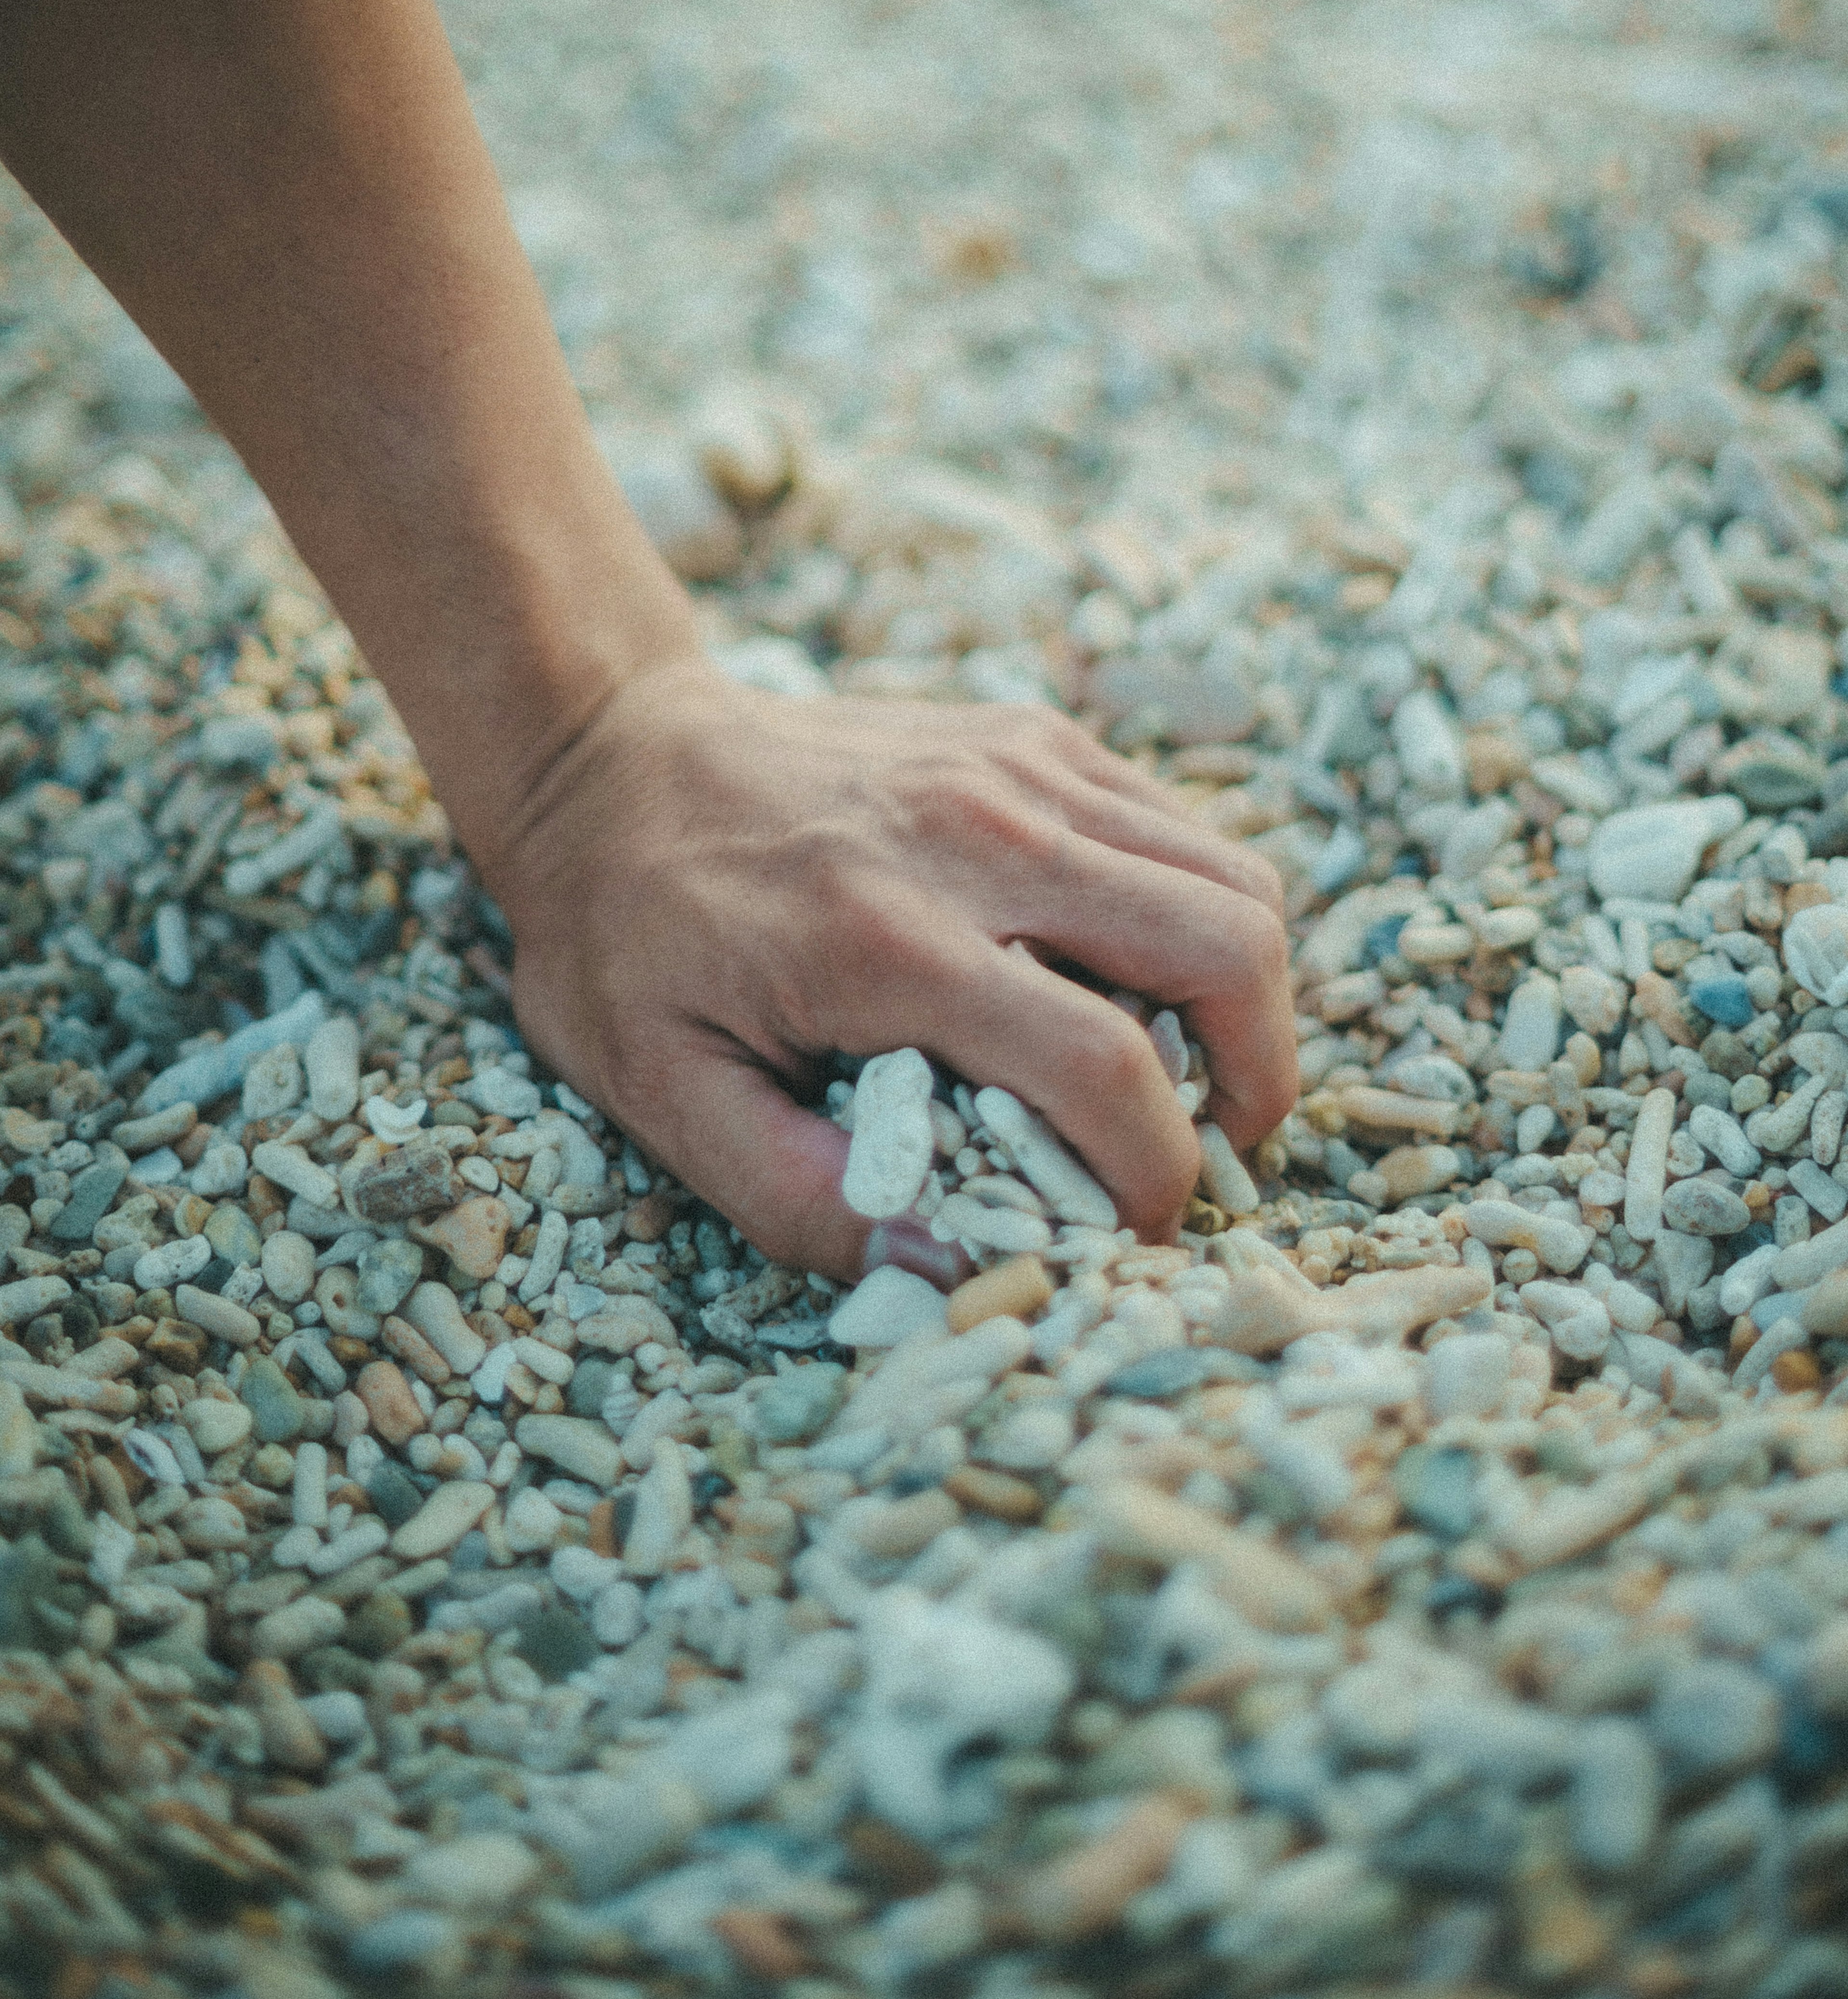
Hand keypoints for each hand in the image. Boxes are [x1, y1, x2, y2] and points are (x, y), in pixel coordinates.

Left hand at [487, 655, 1296, 1280]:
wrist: (610, 756)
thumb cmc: (629, 938)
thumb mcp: (664, 1094)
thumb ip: (803, 1198)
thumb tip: (948, 1259)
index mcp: (889, 939)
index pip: (1101, 1064)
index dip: (1153, 1171)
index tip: (1136, 1226)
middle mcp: (978, 837)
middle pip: (1221, 944)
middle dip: (1256, 1074)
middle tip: (1209, 1144)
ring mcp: (1018, 770)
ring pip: (1230, 874)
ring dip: (1245, 993)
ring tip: (1190, 1066)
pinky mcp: (1032, 739)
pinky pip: (1179, 826)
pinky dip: (1196, 910)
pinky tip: (1134, 971)